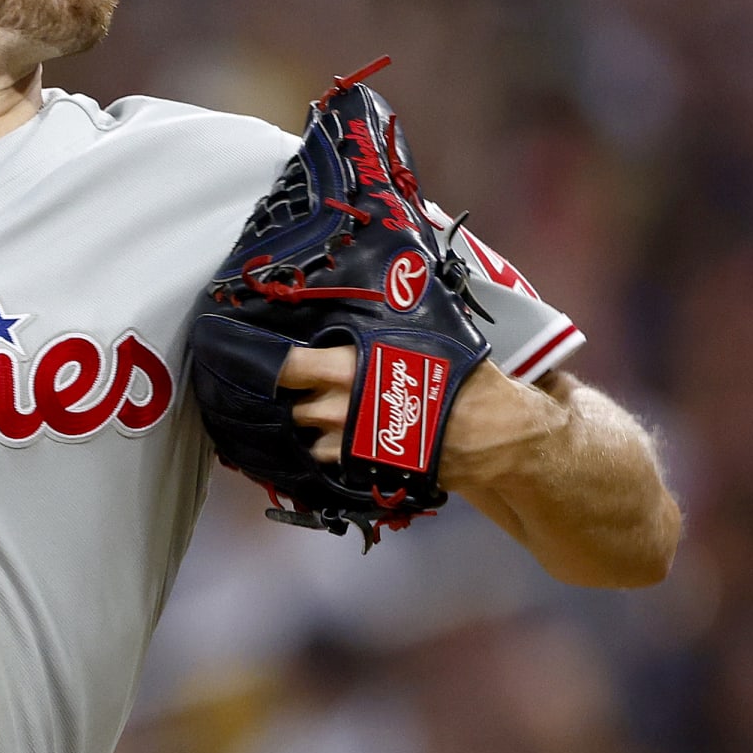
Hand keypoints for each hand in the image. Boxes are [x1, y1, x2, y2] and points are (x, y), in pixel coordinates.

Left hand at [277, 346, 569, 487]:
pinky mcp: (362, 465)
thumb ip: (385, 321)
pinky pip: (328, 459)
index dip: (272, 365)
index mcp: (347, 365)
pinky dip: (330, 451)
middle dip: (300, 395)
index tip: (263, 361)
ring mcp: (348, 439)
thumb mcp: (420, 332)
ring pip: (306, 434)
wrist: (489, 430)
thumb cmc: (457, 373)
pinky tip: (344, 439)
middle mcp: (338, 404)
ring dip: (313, 425)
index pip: (286, 364)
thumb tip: (379, 286)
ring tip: (332, 415)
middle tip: (314, 387)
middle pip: (294, 401)